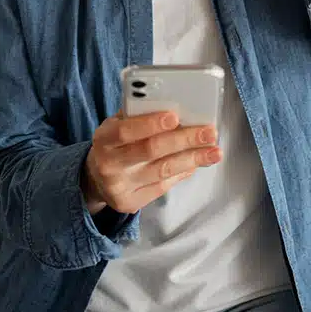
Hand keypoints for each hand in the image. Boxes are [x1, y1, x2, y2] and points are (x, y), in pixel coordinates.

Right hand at [82, 112, 220, 214]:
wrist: (96, 178)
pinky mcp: (130, 202)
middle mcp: (109, 164)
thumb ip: (139, 116)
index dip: (150, 124)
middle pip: (150, 151)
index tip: (175, 116)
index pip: (126, 130)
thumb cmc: (115, 143)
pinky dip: (183, 172)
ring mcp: (120, 186)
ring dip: (193, 159)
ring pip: (163, 171)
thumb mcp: (116, 125)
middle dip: (184, 140)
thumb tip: (176, 108)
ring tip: (214, 151)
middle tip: (209, 133)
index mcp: (103, 139)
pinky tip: (196, 163)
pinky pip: (163, 186)